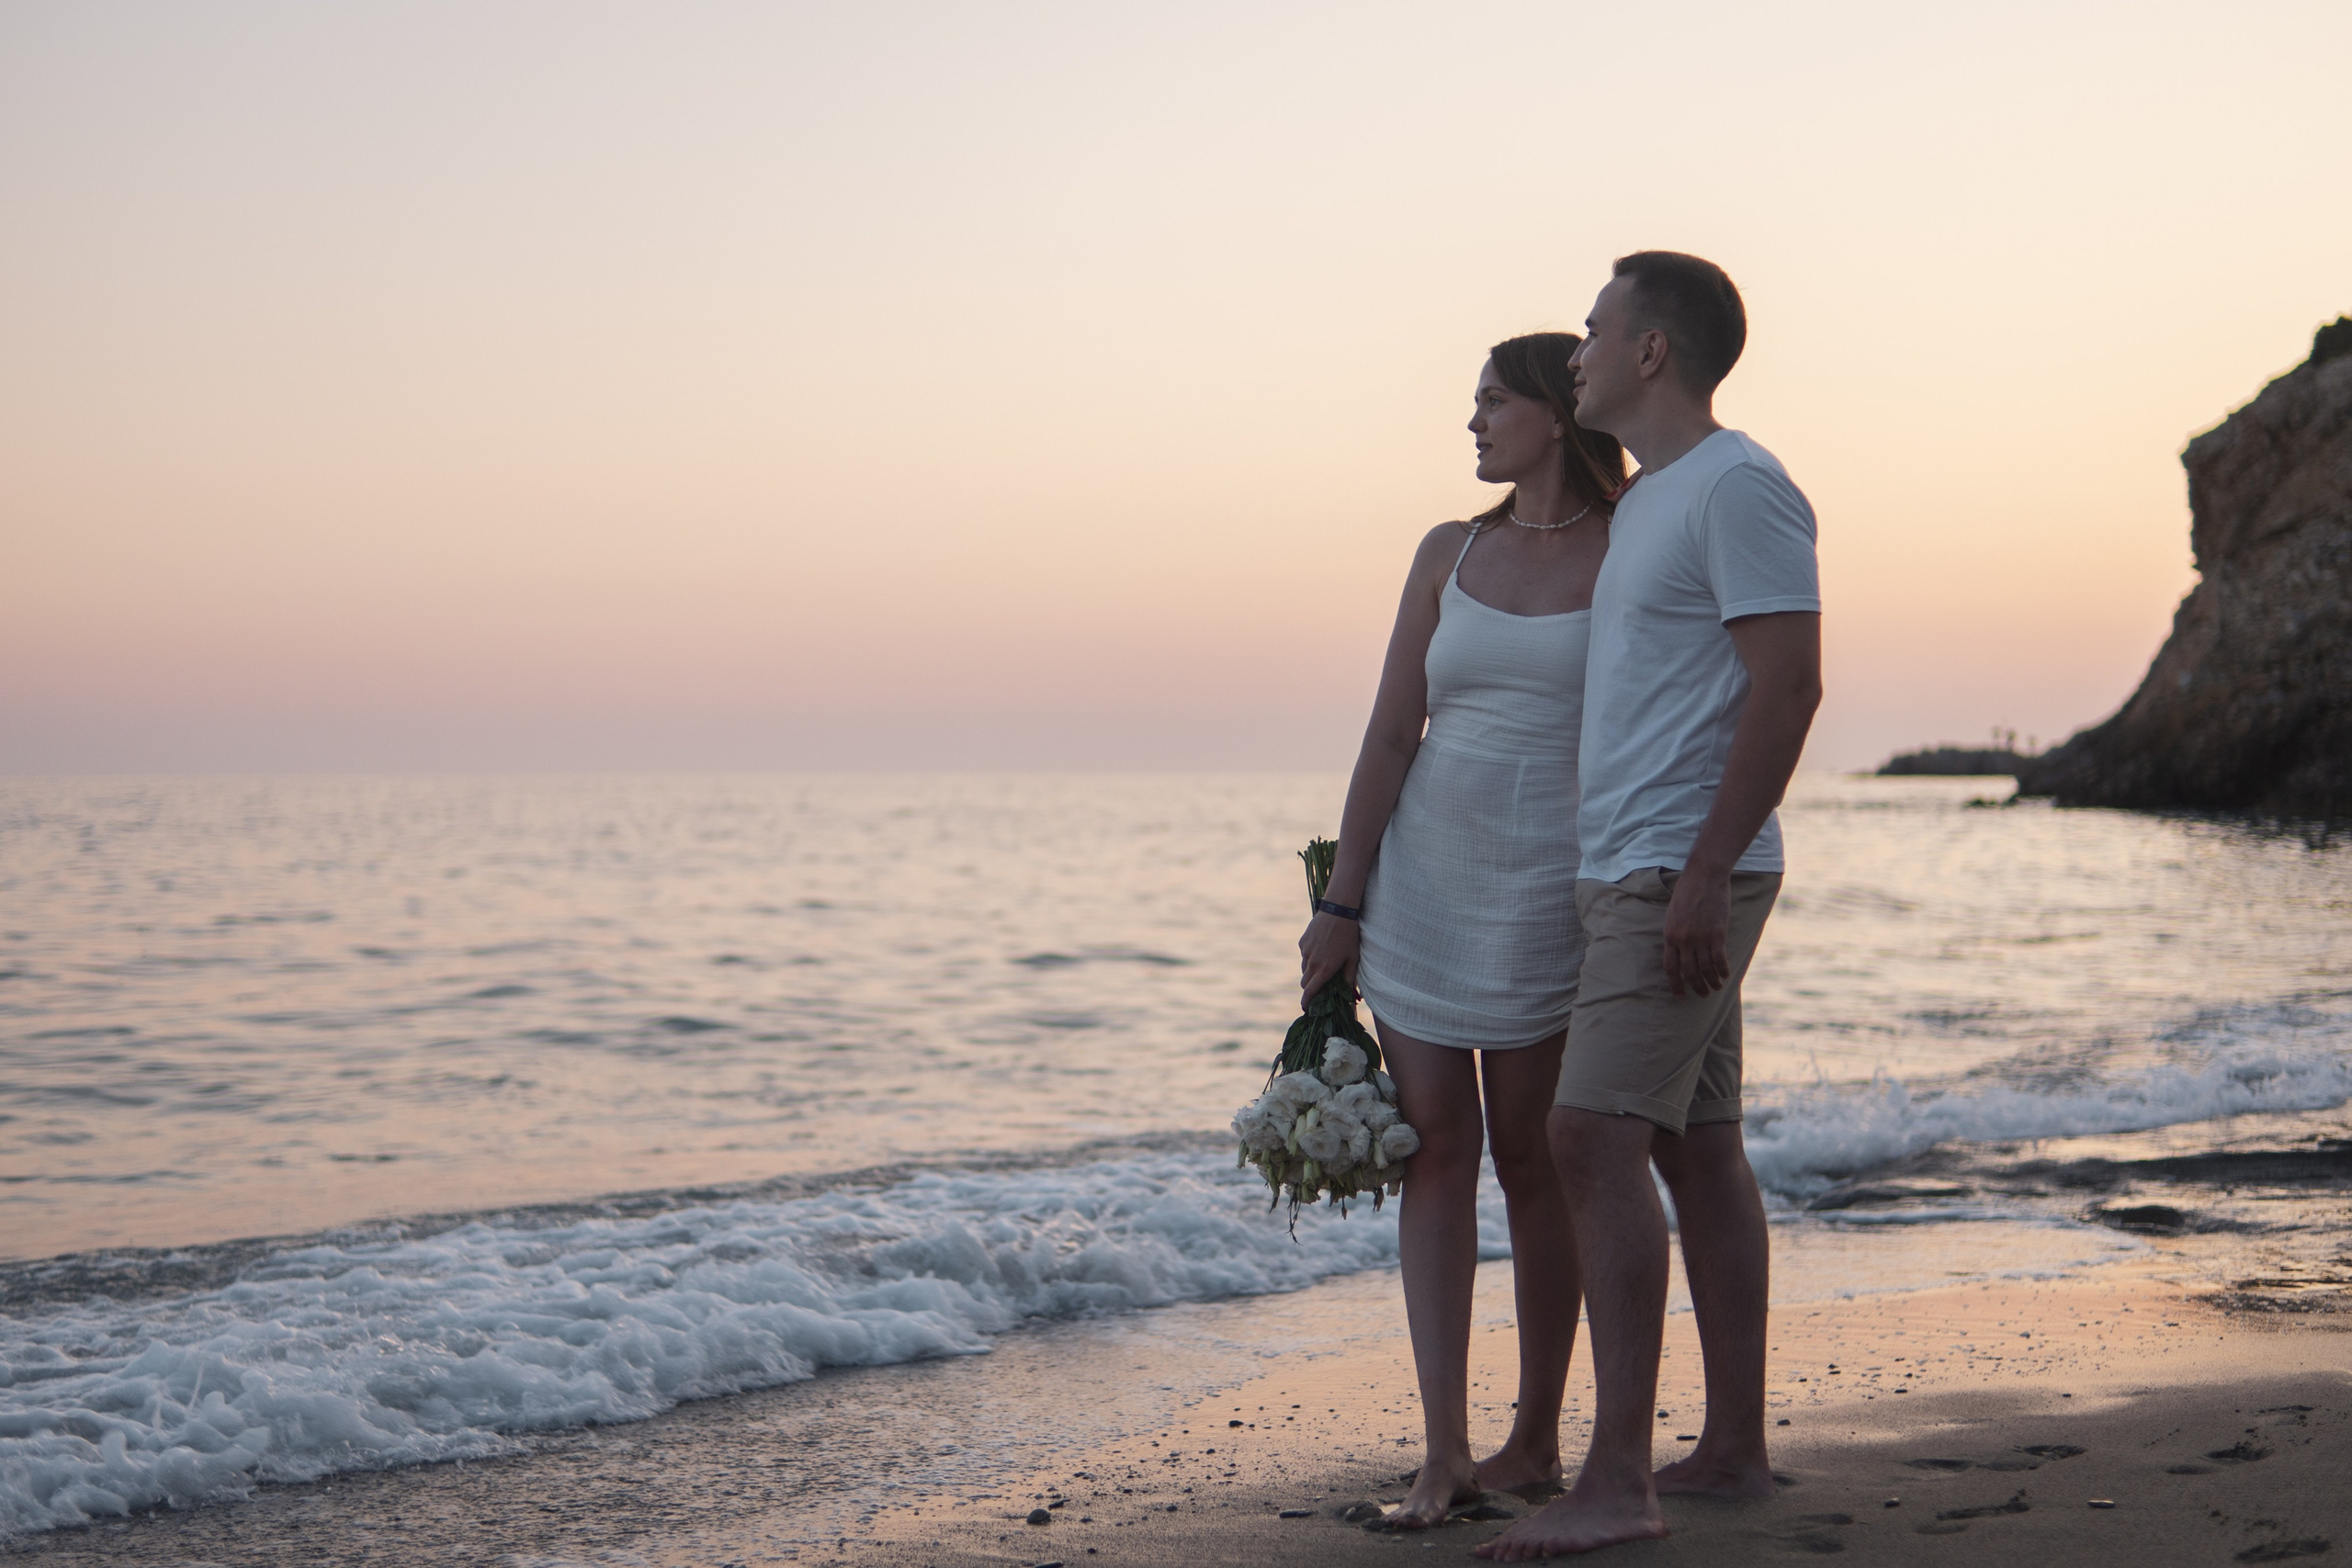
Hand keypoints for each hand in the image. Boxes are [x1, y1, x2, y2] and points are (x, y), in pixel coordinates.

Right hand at [1298, 912, 1360, 1003]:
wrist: (1338, 911)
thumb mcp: (1353, 959)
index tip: (1306, 1008)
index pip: (1310, 992)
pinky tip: (1322, 946)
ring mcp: (1305, 952)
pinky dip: (1311, 956)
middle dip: (1310, 987)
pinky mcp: (1302, 942)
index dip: (1306, 1002)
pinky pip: (1305, 954)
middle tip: (1320, 984)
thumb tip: (1351, 998)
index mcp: (1325, 970)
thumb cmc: (1350, 936)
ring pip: (1304, 968)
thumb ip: (1350, 980)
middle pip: (1305, 983)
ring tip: (1325, 960)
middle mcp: (1312, 963)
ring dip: (1311, 971)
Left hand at [1660, 868, 1731, 996]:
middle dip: (1696, 986)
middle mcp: (1683, 940)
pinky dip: (1723, 970)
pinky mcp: (1717, 933)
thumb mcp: (1673, 914)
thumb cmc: (1687, 893)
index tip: (1680, 995)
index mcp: (1670, 935)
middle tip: (1703, 994)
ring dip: (1712, 981)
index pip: (1670, 968)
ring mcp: (1700, 937)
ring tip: (1716, 986)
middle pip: (1689, 972)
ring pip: (1706, 969)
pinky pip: (1719, 959)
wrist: (1703, 876)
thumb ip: (1675, 934)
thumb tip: (1680, 953)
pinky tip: (1726, 975)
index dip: (1675, 984)